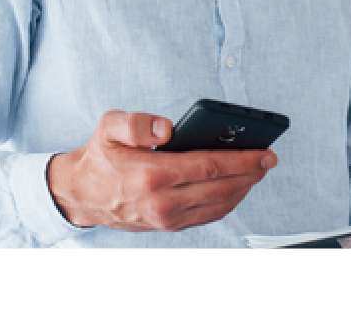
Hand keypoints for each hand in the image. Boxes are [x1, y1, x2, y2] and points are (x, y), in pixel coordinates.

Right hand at [46, 109, 277, 231]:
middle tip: (268, 160)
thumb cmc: (100, 157)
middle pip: (220, 189)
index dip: (241, 160)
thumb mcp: (109, 127)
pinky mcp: (168, 226)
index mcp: (151, 175)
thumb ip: (137, 123)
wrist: (82, 194)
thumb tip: (168, 128)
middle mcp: (162, 202)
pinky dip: (227, 202)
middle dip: (250, 174)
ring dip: (243, 189)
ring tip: (257, 171)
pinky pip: (207, 216)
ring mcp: (166, 218)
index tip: (263, 152)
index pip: (209, 167)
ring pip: (218, 206)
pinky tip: (236, 187)